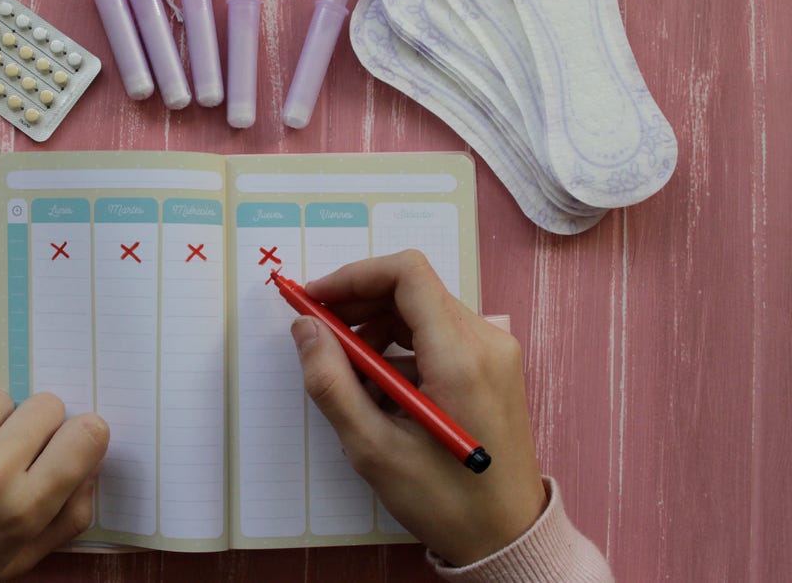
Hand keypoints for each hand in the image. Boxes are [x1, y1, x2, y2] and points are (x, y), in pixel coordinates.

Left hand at [0, 390, 108, 580]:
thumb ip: (65, 518)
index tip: (68, 442)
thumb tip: (90, 463)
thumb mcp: (14, 561)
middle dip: (37, 427)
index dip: (82, 435)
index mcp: (21, 511)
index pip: (86, 436)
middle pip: (48, 405)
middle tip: (11, 452)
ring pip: (2, 397)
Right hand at [289, 251, 545, 565]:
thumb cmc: (445, 501)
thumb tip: (305, 329)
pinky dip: (401, 348)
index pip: (407, 274)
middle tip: (319, 334)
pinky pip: (439, 335)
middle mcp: (486, 342)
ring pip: (423, 311)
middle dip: (358, 303)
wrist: (506, 536)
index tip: (316, 299)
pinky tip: (381, 390)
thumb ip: (331, 382)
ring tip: (350, 376)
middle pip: (413, 289)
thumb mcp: (373, 447)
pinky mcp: (493, 366)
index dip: (354, 276)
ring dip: (377, 329)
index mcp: (460, 357)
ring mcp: (495, 352)